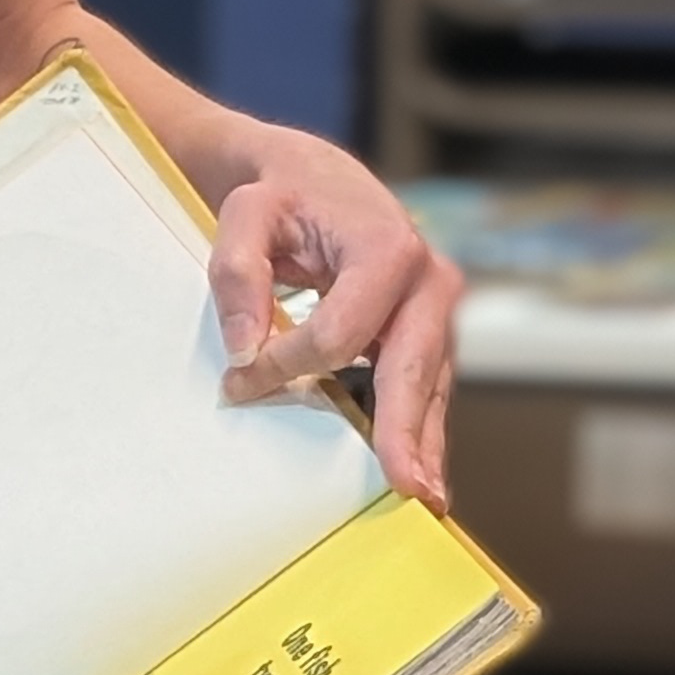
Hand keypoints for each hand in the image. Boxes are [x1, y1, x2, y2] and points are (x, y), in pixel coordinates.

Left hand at [204, 121, 460, 508]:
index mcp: (389, 248)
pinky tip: (418, 468)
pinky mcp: (429, 331)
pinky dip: (420, 426)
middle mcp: (430, 279)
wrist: (313, 176)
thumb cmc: (282, 193)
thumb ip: (238, 272)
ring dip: (423, 442)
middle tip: (406, 487)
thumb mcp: (246, 212)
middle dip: (406, 431)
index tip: (238, 384)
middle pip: (412, 370)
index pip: (340, 334)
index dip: (288, 367)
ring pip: (429, 386)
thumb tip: (243, 349)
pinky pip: (425, 385)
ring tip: (422, 497)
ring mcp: (437, 309)